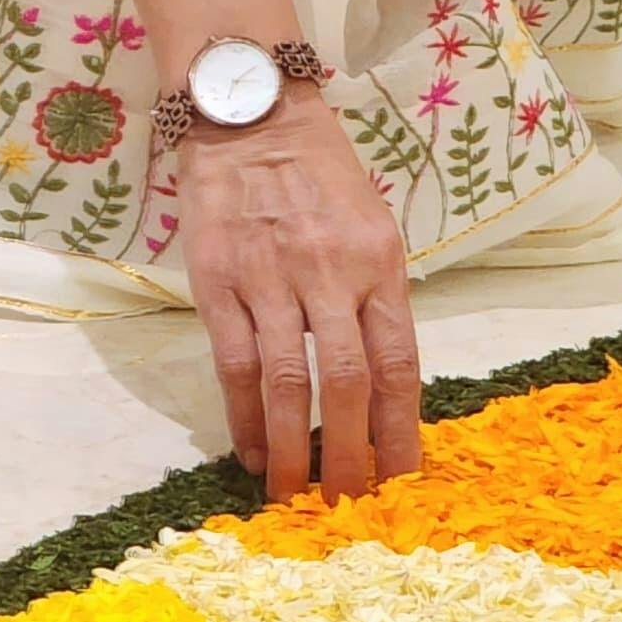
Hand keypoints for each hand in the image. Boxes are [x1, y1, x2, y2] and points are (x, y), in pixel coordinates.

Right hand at [177, 89, 421, 499]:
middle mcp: (330, 273)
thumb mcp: (372, 225)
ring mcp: (271, 277)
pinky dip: (244, 416)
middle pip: (347, 384)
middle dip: (351, 456)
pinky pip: (234, 363)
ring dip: (293, 450)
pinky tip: (252, 452)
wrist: (252, 114)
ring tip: (295, 497)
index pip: (397, 363)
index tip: (403, 480)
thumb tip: (385, 387)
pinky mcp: (218, 281)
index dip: (401, 430)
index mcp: (379, 263)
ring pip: (288, 383)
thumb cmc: (320, 174)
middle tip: (349, 507)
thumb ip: (377, 297)